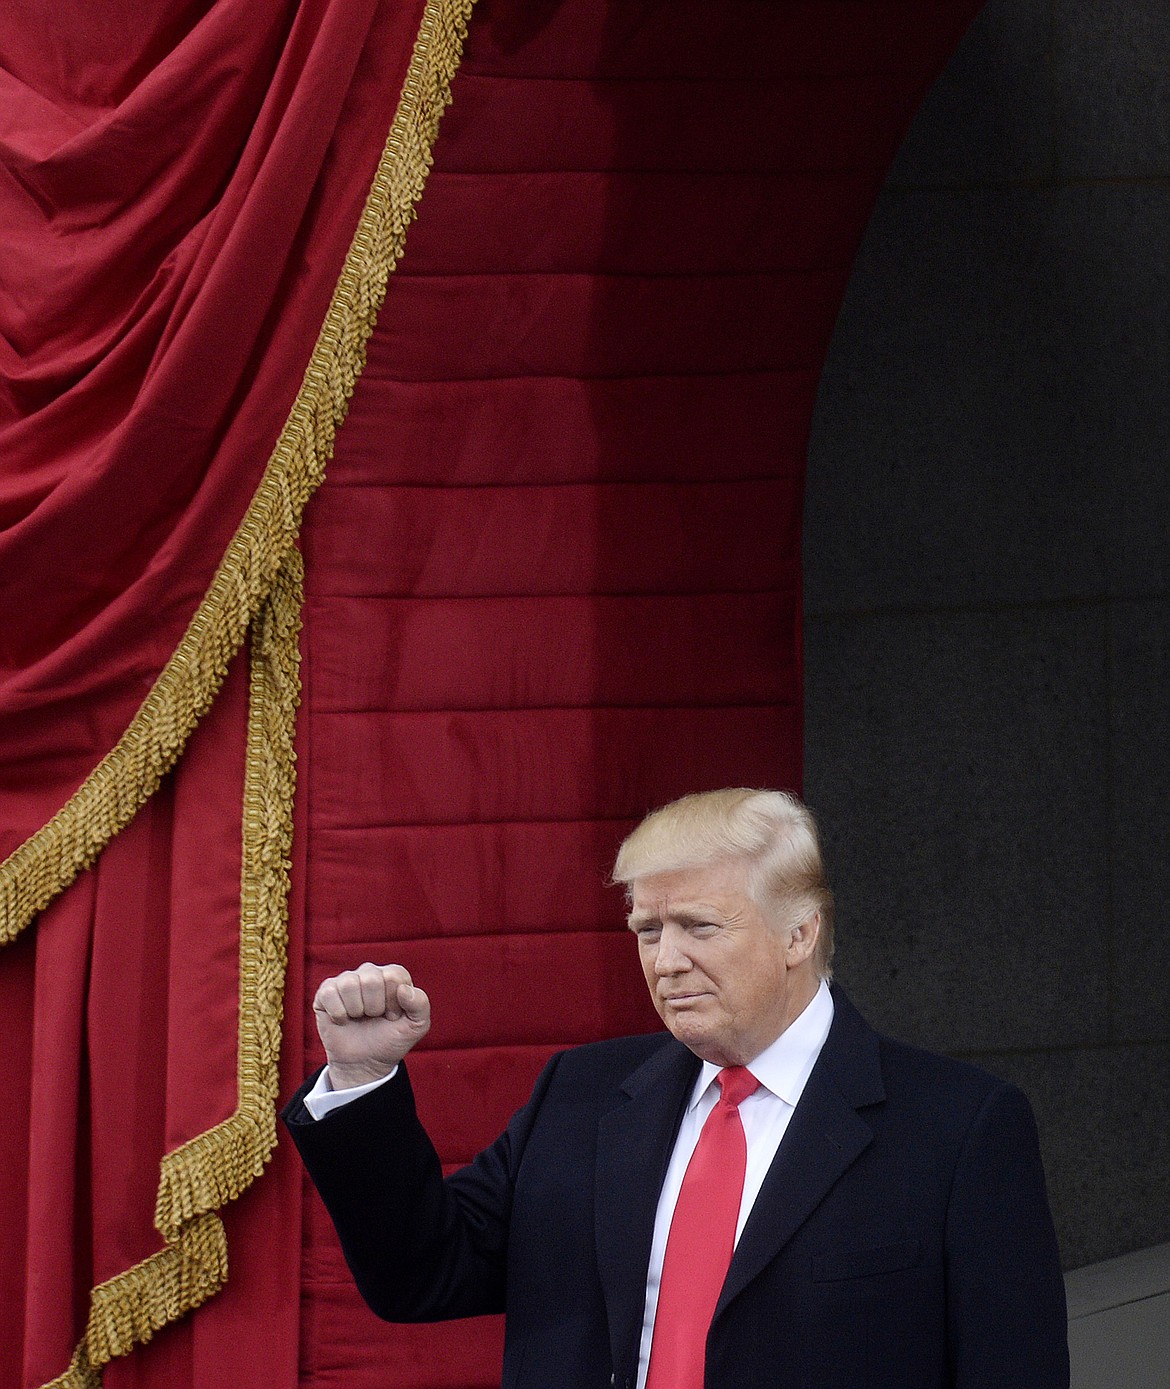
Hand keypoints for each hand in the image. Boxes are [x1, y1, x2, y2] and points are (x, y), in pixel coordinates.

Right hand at [312, 962, 430, 1089]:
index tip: (393, 1016)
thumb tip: (403, 989)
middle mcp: (369, 972)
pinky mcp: (326, 992)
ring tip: (360, 1018)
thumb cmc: (391, 1040)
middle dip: (374, 1007)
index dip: (394, 1003)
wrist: (365, 1062)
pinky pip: (329, 993)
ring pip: (349, 984)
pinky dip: (338, 1014)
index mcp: (393, 975)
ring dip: (356, 1010)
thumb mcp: (416, 1026)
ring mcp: (347, 980)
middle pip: (371, 979)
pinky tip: (343, 1020)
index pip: (393, 977)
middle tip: (374, 1018)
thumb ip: (420, 1004)